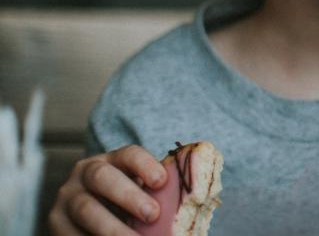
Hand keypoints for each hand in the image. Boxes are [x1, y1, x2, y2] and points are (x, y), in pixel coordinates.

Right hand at [49, 145, 164, 234]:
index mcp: (111, 160)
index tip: (162, 181)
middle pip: (103, 177)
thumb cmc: (126, 204)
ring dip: (113, 227)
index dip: (145, 164)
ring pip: (87, 209)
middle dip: (129, 196)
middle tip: (153, 214)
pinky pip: (74, 234)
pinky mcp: (56, 226)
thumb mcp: (138, 192)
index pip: (128, 154)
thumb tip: (198, 198)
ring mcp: (66, 200)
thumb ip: (158, 192)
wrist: (88, 220)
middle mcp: (84, 174)